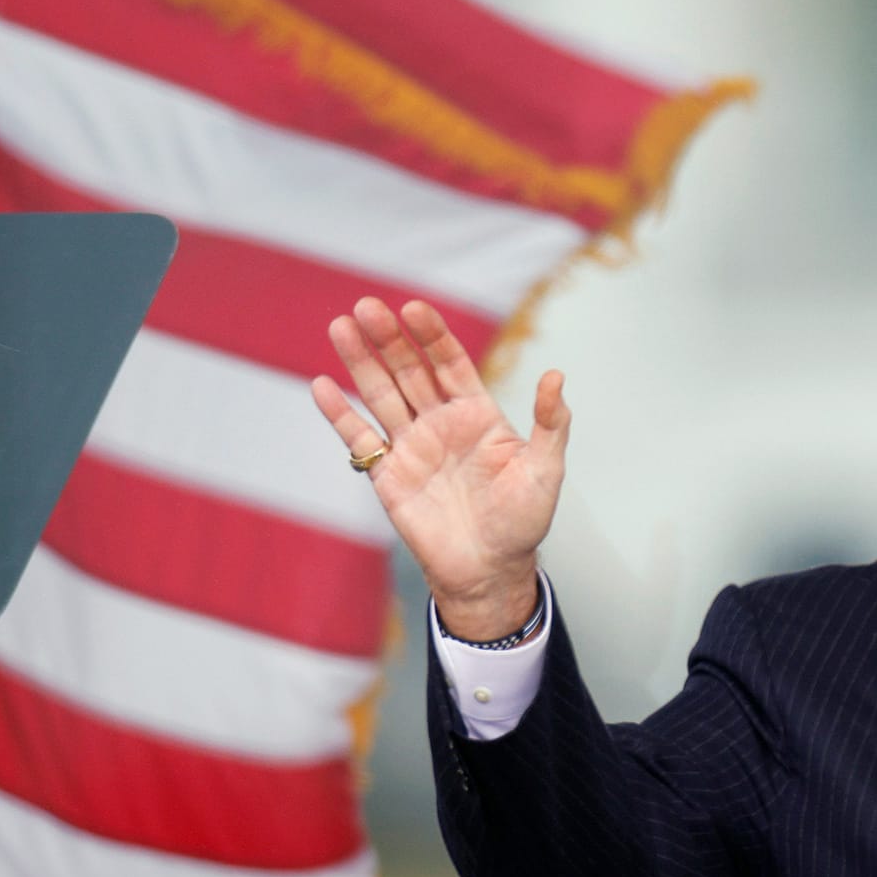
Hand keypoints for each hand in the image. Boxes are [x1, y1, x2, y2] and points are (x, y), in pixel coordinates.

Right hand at [310, 298, 570, 640]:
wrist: (490, 571)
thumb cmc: (523, 522)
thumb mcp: (544, 471)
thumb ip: (550, 424)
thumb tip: (556, 376)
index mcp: (476, 414)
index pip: (449, 363)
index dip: (432, 335)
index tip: (414, 308)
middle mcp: (440, 422)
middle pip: (409, 370)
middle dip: (389, 338)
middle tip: (368, 305)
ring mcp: (411, 446)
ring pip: (380, 394)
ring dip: (360, 361)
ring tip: (341, 326)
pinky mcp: (388, 475)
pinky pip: (360, 439)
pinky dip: (340, 414)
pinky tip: (321, 385)